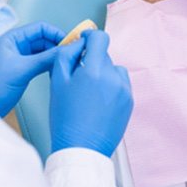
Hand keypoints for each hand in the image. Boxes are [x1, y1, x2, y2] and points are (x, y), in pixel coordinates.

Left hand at [0, 21, 64, 116]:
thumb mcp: (22, 69)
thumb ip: (45, 58)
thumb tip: (65, 50)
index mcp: (12, 38)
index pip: (40, 28)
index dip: (56, 33)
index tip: (69, 42)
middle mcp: (17, 45)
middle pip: (44, 39)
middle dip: (57, 45)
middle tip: (70, 54)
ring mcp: (20, 58)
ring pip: (44, 51)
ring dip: (54, 56)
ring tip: (65, 62)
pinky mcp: (23, 69)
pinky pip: (41, 62)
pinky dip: (50, 64)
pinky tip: (57, 69)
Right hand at [50, 29, 132, 156]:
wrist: (82, 150)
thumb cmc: (66, 119)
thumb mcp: (57, 83)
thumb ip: (67, 56)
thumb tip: (77, 43)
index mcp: (95, 71)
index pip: (100, 38)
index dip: (90, 36)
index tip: (84, 40)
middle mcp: (114, 78)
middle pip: (104, 55)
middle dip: (92, 60)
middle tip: (79, 77)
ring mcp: (125, 90)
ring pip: (114, 70)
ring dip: (103, 73)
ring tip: (89, 93)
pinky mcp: (130, 101)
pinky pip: (121, 84)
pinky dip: (111, 87)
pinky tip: (98, 102)